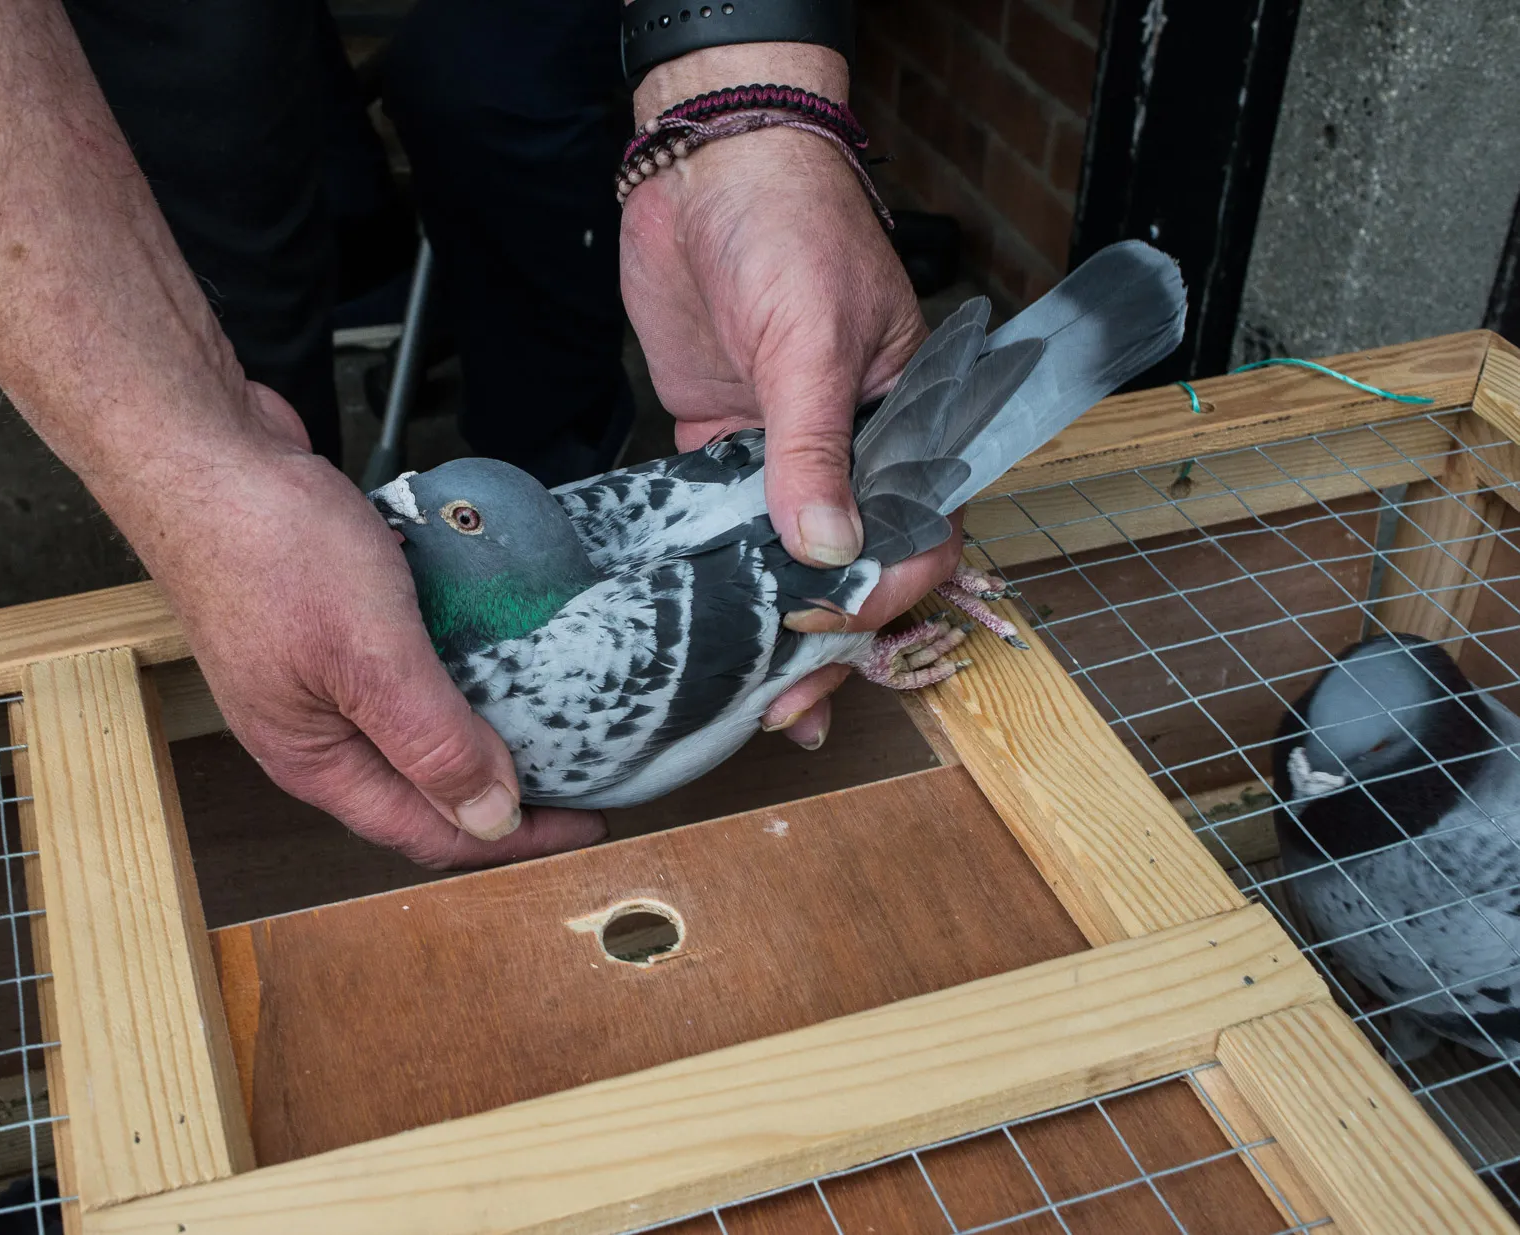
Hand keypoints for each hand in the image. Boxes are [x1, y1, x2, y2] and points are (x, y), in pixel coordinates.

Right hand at [137, 382, 606, 868]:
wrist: (201, 449)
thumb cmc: (269, 549)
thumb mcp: (370, 656)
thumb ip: (431, 741)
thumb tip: (490, 817)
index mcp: (317, 759)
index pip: (429, 831)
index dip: (512, 834)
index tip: (585, 819)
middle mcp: (315, 728)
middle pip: (424, 784)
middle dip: (502, 784)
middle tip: (579, 767)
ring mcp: (317, 672)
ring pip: (416, 720)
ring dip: (481, 720)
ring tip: (551, 707)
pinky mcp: (326, 619)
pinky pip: (403, 661)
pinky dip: (453, 659)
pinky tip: (494, 636)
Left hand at [620, 45, 950, 747]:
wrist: (704, 167)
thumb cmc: (787, 223)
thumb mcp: (814, 337)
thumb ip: (815, 445)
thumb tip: (824, 546)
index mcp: (908, 419)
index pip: (917, 528)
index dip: (884, 590)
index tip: (836, 626)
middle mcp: (851, 444)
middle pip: (852, 562)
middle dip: (828, 634)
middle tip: (792, 702)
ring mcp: (781, 449)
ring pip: (785, 558)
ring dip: (773, 624)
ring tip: (757, 703)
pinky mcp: (718, 441)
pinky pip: (720, 524)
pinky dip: (713, 577)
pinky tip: (705, 634)